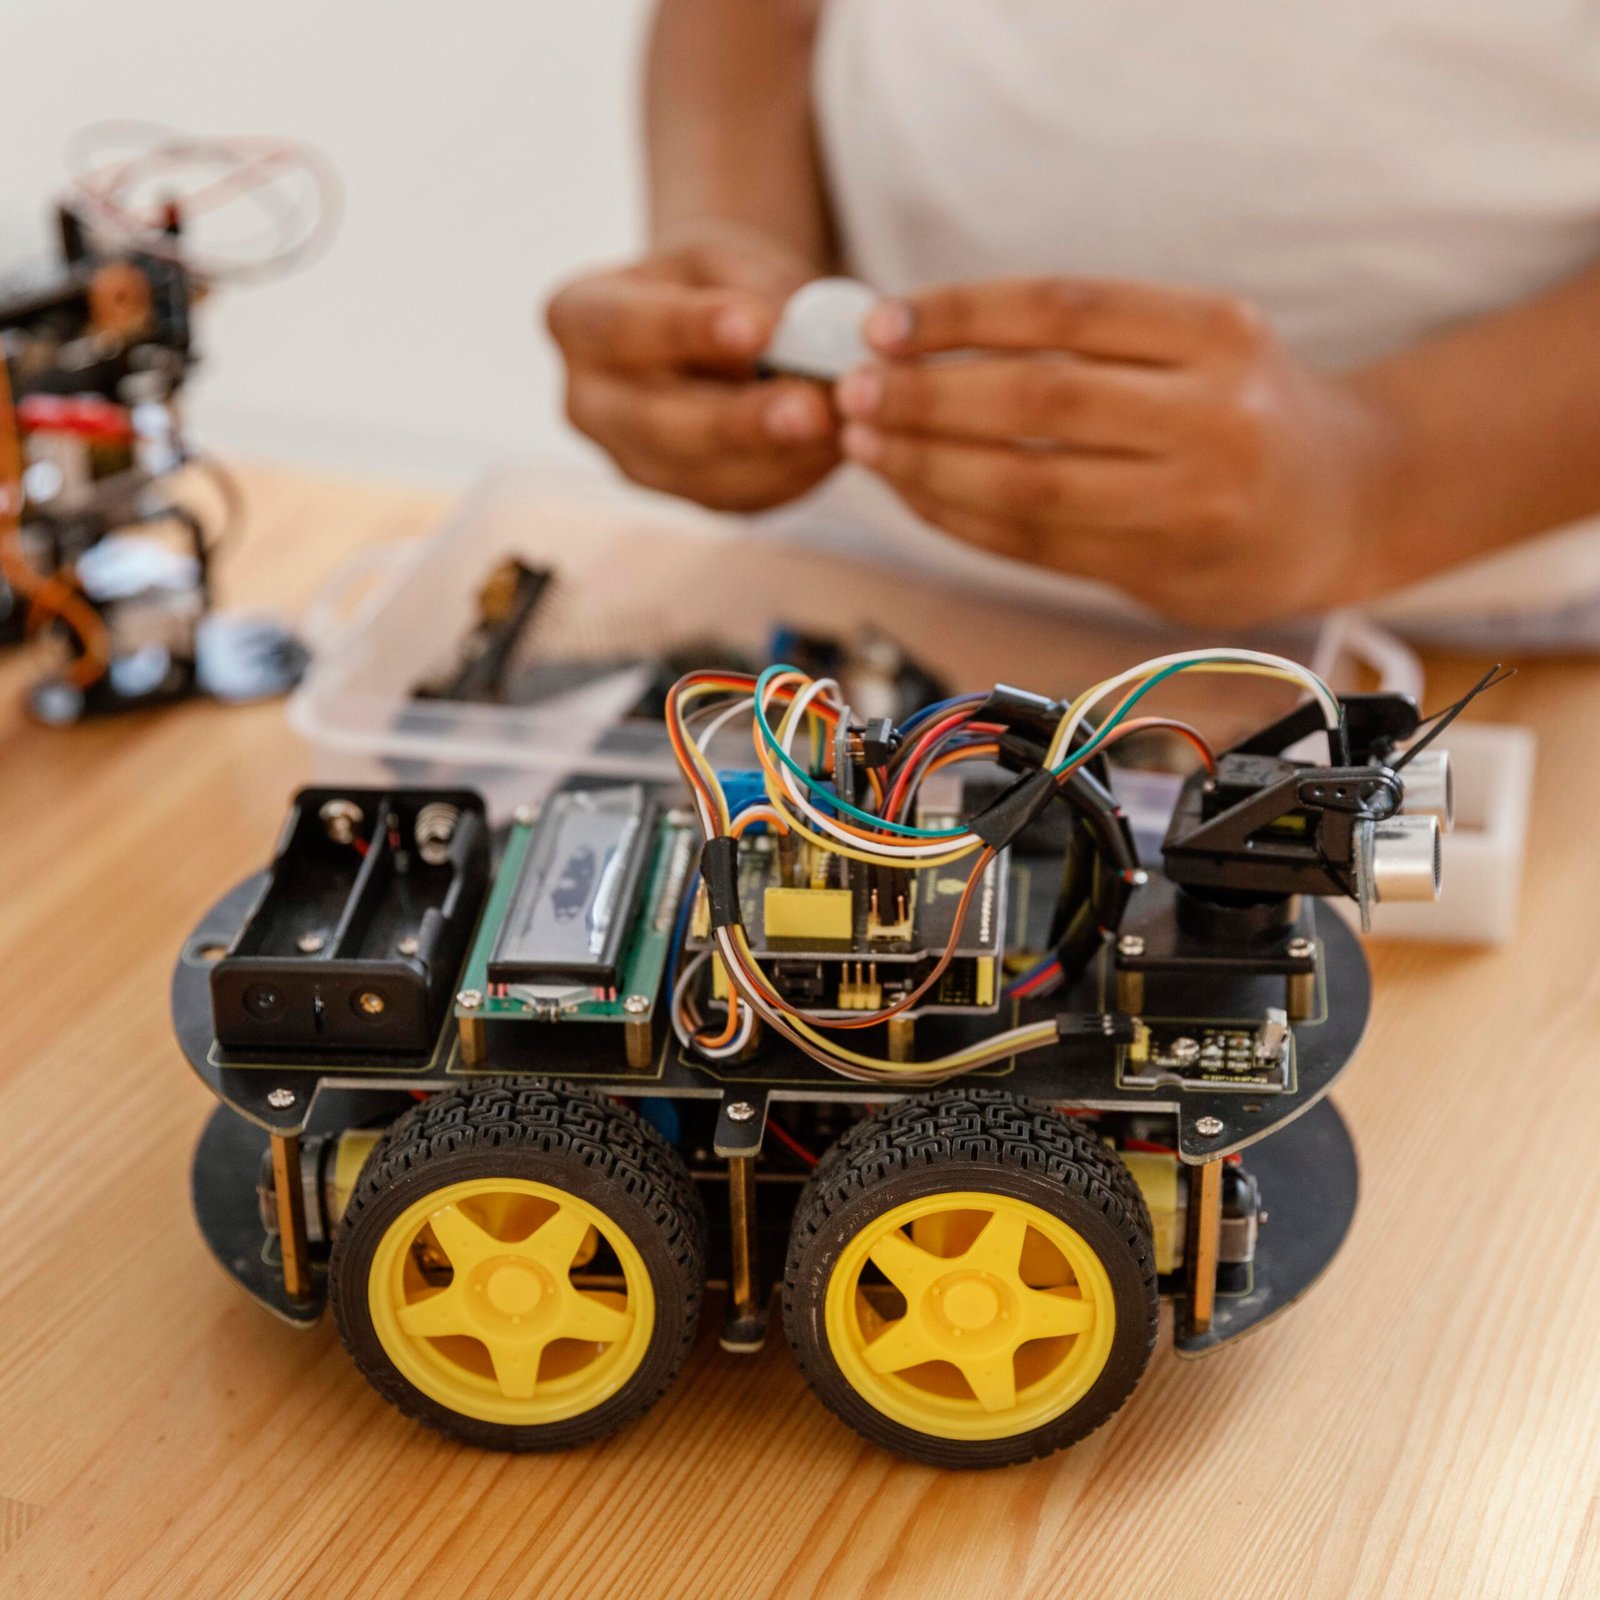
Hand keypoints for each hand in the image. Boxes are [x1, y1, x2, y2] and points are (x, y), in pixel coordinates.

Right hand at [546, 225, 839, 511]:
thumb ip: (754, 285)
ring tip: (843, 427)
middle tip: (809, 409)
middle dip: (739, 421)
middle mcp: (590, 403)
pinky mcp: (688, 495)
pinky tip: (838, 447)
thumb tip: (795, 333)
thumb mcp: (729, 254)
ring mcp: (635, 461)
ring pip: (703, 475)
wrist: (718, 329)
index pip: (622, 327)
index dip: (688, 330)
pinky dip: (796, 474)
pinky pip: (742, 496)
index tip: (756, 325)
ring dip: (779, 457)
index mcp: (579, 320)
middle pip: (657, 423)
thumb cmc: (714, 281)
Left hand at [834, 278, 1404, 625]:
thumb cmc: (1244, 408)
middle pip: (1039, 400)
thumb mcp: (1199, 342)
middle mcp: (1215, 416)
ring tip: (864, 447)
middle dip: (927, 398)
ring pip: (1028, 485)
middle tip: (851, 393)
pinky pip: (1035, 546)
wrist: (1346, 503)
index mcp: (1218, 332)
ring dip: (929, 467)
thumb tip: (919, 342)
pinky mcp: (1162, 571)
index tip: (882, 325)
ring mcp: (1191, 503)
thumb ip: (1088, 340)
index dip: (961, 314)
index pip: (1065, 309)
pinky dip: (961, 519)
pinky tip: (915, 495)